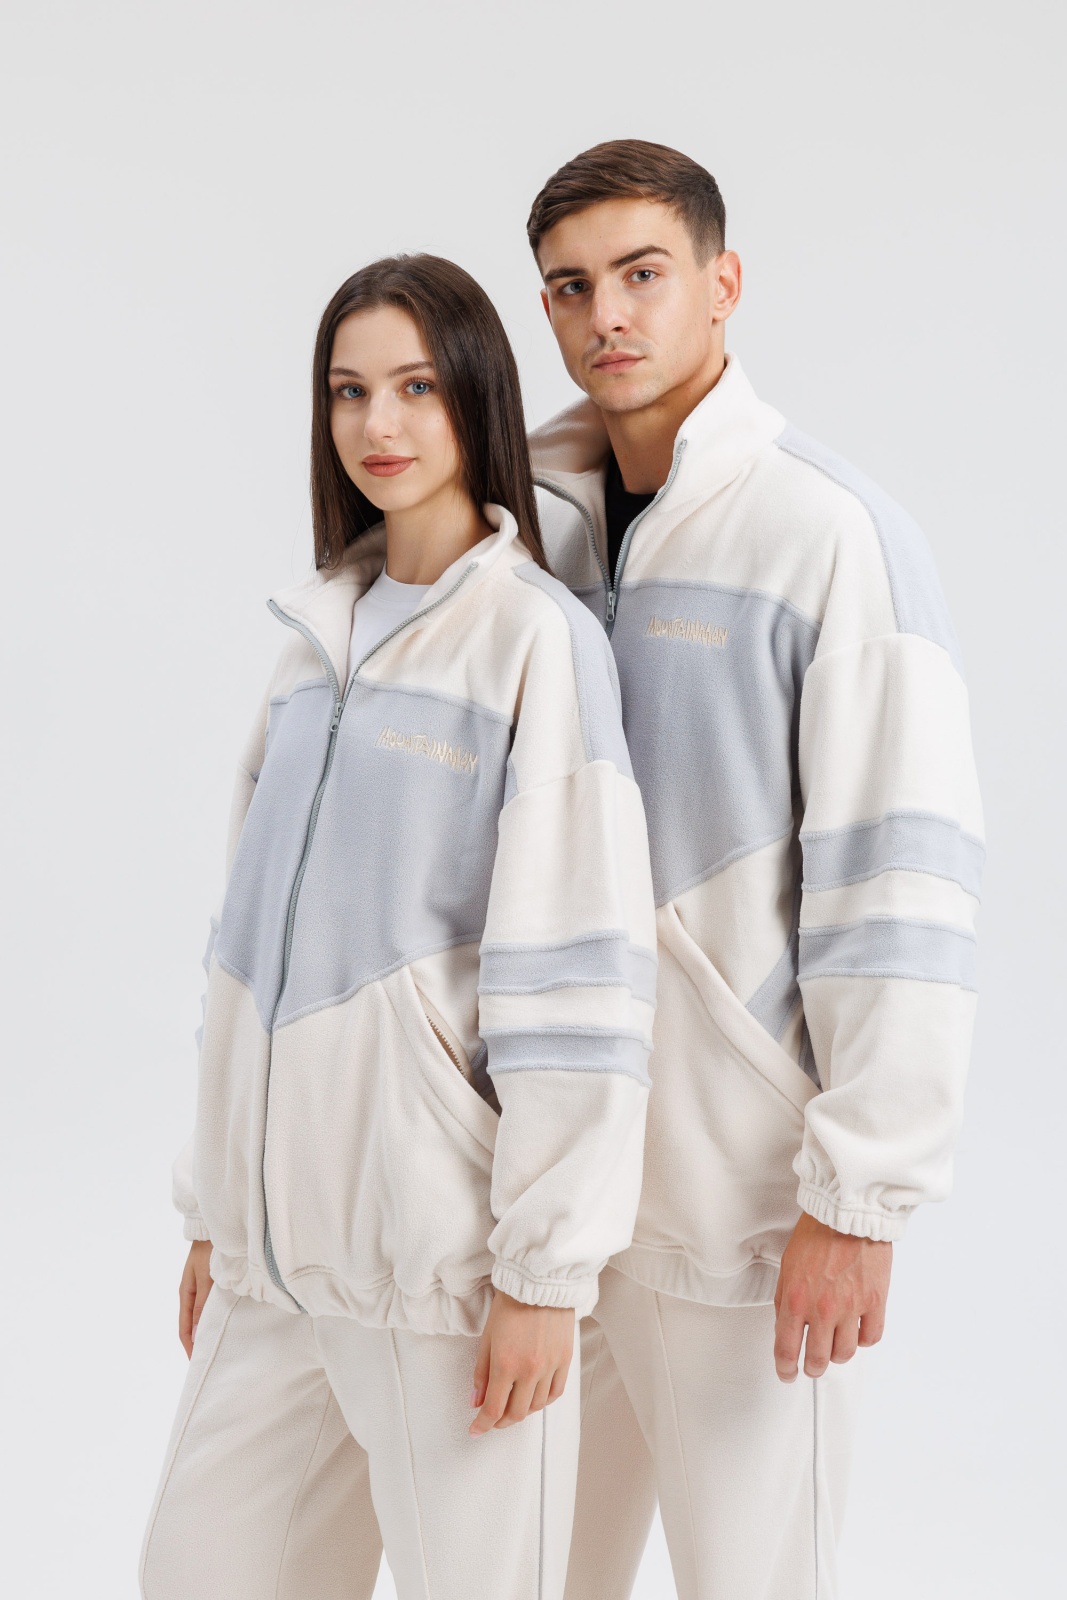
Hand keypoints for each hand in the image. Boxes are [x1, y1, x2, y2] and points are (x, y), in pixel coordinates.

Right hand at [178, 1240, 213, 1358]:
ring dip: (206, 1330)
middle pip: (191, 1325)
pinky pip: (209, 1305)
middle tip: (209, 1359)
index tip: (197, 1363)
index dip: (190, 1347)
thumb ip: (202, 1304)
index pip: (184, 1329)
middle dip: (198, 1342)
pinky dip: (213, 1316)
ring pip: (201, 1316)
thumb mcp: (205, 1278)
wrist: (212, 1228)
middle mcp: (191, 1294)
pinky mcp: (210, 1283)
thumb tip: (196, 1333)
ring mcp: (200, 1288)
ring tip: (217, 1345)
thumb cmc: (208, 1250)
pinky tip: (224, 1321)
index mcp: (186, 1294)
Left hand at [469, 1290, 573, 1435]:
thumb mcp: (487, 1338)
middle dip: (501, 1422)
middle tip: (492, 1420)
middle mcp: (529, 1370)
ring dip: (522, 1412)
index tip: (475, 1430)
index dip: (482, 1425)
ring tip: (512, 1407)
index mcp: (505, 1364)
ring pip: (536, 1406)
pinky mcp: (565, 1360)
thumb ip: (481, 1373)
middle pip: (516, 1413)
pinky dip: (543, 1401)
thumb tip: (476, 1401)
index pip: (494, 1409)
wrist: (539, 1282)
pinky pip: (555, 1392)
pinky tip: (534, 1397)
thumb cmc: (510, 1304)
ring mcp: (550, 1366)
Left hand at [773, 1212, 890, 1381]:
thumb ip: (784, 1300)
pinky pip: (871, 1337)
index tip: (787, 1374)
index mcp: (795, 1299)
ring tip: (834, 1345)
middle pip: (818, 1359)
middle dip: (812, 1367)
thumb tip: (785, 1327)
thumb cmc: (816, 1233)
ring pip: (845, 1353)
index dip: (786, 1368)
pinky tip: (857, 1330)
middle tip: (812, 1365)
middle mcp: (822, 1309)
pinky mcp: (875, 1302)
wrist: (847, 1213)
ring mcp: (851, 1308)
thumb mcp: (787, 1266)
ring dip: (837, 1354)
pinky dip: (863, 1339)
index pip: (787, 1349)